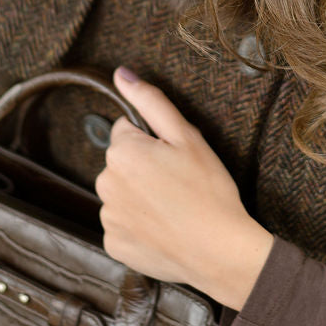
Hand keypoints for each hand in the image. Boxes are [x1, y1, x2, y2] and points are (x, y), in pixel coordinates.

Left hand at [97, 68, 273, 309]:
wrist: (219, 251)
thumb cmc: (209, 190)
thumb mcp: (187, 137)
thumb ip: (151, 101)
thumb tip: (121, 74)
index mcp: (121, 152)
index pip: (127, 132)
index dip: (155, 143)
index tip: (176, 160)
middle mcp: (105, 183)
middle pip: (122, 163)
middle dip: (144, 168)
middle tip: (178, 184)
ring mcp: (108, 217)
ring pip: (122, 194)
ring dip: (141, 197)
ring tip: (174, 209)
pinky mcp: (114, 245)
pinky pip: (123, 225)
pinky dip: (140, 226)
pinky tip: (165, 229)